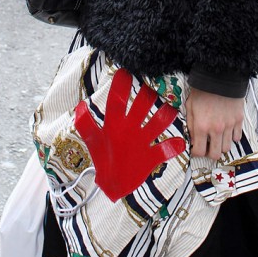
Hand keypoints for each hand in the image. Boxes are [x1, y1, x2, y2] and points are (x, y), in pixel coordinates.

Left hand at [74, 69, 185, 201]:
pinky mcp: (151, 156)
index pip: (117, 101)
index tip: (124, 72)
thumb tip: (79, 106)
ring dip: (163, 117)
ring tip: (170, 111)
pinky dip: (171, 148)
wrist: (113, 184)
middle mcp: (131, 127)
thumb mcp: (93, 142)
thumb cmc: (103, 159)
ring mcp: (143, 140)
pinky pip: (163, 150)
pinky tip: (178, 143)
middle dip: (147, 96)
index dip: (120, 87)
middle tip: (152, 84)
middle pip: (141, 107)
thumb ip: (86, 125)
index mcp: (115, 123)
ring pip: (156, 123)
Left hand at [186, 88, 243, 160]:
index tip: (196, 148)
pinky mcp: (239, 120)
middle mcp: (216, 129)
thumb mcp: (190, 106)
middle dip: (210, 153)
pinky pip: (237, 137)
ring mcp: (229, 125)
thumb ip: (191, 125)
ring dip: (221, 145)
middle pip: (216, 155)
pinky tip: (227, 130)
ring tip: (217, 137)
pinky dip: (232, 136)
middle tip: (208, 145)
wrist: (220, 76)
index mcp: (201, 126)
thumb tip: (194, 139)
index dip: (196, 152)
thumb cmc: (202, 90)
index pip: (199, 152)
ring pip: (227, 148)